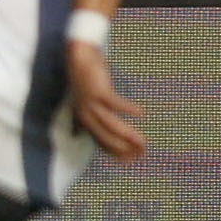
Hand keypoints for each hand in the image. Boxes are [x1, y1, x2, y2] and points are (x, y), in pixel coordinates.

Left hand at [66, 36, 147, 159]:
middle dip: (126, 148)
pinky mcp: (99, 92)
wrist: (80, 59)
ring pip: (112, 125)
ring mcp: (91, 104)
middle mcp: (86, 115)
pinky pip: (116, 104)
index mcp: (85, 120)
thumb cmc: (87, 81)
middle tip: (143, 152)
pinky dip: (129, 109)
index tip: (133, 160)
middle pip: (107, 138)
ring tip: (143, 142)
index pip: (101, 143)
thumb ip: (85, 119)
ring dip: (129, 135)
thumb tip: (78, 134)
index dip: (117, 153)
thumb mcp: (86, 103)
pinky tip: (142, 113)